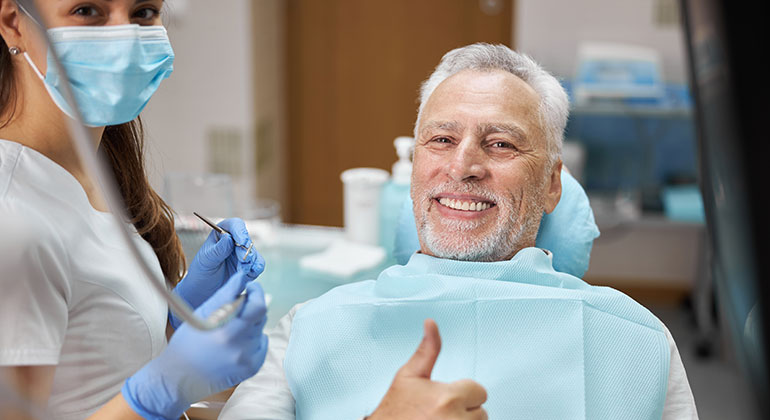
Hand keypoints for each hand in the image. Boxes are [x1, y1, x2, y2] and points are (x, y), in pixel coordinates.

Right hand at [122, 272, 268, 419]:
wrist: (179, 378)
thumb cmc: (187, 342)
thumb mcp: (202, 314)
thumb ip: (226, 295)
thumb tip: (243, 277)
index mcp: (225, 331)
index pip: (257, 306)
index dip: (256, 292)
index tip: (250, 288)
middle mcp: (239, 347)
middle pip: (260, 316)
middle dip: (251, 307)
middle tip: (236, 308)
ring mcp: (246, 359)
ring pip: (261, 329)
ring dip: (250, 324)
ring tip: (230, 330)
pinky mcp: (251, 368)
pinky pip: (262, 344)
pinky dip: (253, 339)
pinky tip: (235, 343)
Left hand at [170, 218, 264, 328]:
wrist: (203, 291)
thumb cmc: (201, 272)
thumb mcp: (206, 260)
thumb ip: (218, 250)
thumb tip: (228, 238)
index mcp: (222, 234)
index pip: (235, 225)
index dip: (240, 231)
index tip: (242, 242)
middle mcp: (235, 242)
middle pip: (247, 239)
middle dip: (246, 250)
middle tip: (242, 260)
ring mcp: (243, 254)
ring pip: (254, 253)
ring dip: (251, 261)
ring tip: (242, 270)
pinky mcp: (249, 267)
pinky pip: (258, 265)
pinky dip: (256, 268)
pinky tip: (249, 273)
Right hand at [367, 319, 487, 419]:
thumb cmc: (395, 410)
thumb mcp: (408, 376)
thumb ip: (427, 350)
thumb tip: (431, 324)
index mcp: (448, 398)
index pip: (479, 392)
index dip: (463, 394)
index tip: (445, 400)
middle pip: (481, 412)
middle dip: (465, 411)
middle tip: (440, 414)